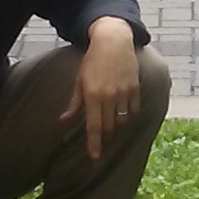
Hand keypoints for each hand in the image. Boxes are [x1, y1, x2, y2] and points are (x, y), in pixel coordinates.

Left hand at [63, 15, 141, 157]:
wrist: (113, 41)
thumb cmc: (92, 61)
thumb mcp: (79, 81)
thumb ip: (74, 104)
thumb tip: (63, 121)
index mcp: (93, 96)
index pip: (94, 127)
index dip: (94, 144)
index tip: (94, 157)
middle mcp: (110, 97)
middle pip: (109, 127)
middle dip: (105, 137)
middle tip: (101, 142)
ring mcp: (124, 93)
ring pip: (123, 120)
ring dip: (116, 126)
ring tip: (111, 126)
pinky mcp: (136, 88)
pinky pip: (134, 110)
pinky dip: (129, 115)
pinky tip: (123, 112)